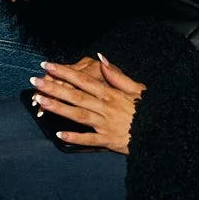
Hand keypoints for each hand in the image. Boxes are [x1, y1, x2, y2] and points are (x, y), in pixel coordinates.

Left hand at [30, 53, 145, 152]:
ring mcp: (105, 124)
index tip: (47, 65)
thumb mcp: (138, 88)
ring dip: (58, 108)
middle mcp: (106, 108)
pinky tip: (58, 135)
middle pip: (76, 96)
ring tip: (40, 102)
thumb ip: (117, 75)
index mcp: (111, 94)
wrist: (163, 133)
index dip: (64, 72)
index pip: (83, 80)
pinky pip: (89, 140)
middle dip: (54, 87)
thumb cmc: (149, 110)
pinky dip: (74, 138)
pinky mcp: (108, 141)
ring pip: (78, 115)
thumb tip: (101, 58)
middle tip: (35, 81)